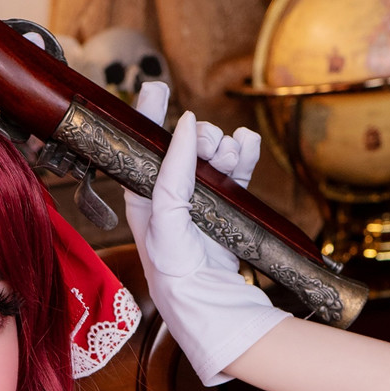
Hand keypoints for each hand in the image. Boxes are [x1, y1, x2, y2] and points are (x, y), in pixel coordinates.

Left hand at [124, 81, 288, 385]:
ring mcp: (201, 202)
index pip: (143, 148)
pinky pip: (237, 171)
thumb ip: (173, 171)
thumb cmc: (174, 269)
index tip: (156, 86)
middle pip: (185, 147)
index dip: (148, 116)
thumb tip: (184, 124)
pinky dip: (243, 155)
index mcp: (144, 198)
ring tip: (228, 152)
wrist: (209, 304)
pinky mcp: (228, 209)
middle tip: (206, 140)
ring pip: (213, 156)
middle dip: (198, 136)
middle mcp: (171, 197)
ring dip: (223, 147)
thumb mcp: (164, 217)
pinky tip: (246, 146)